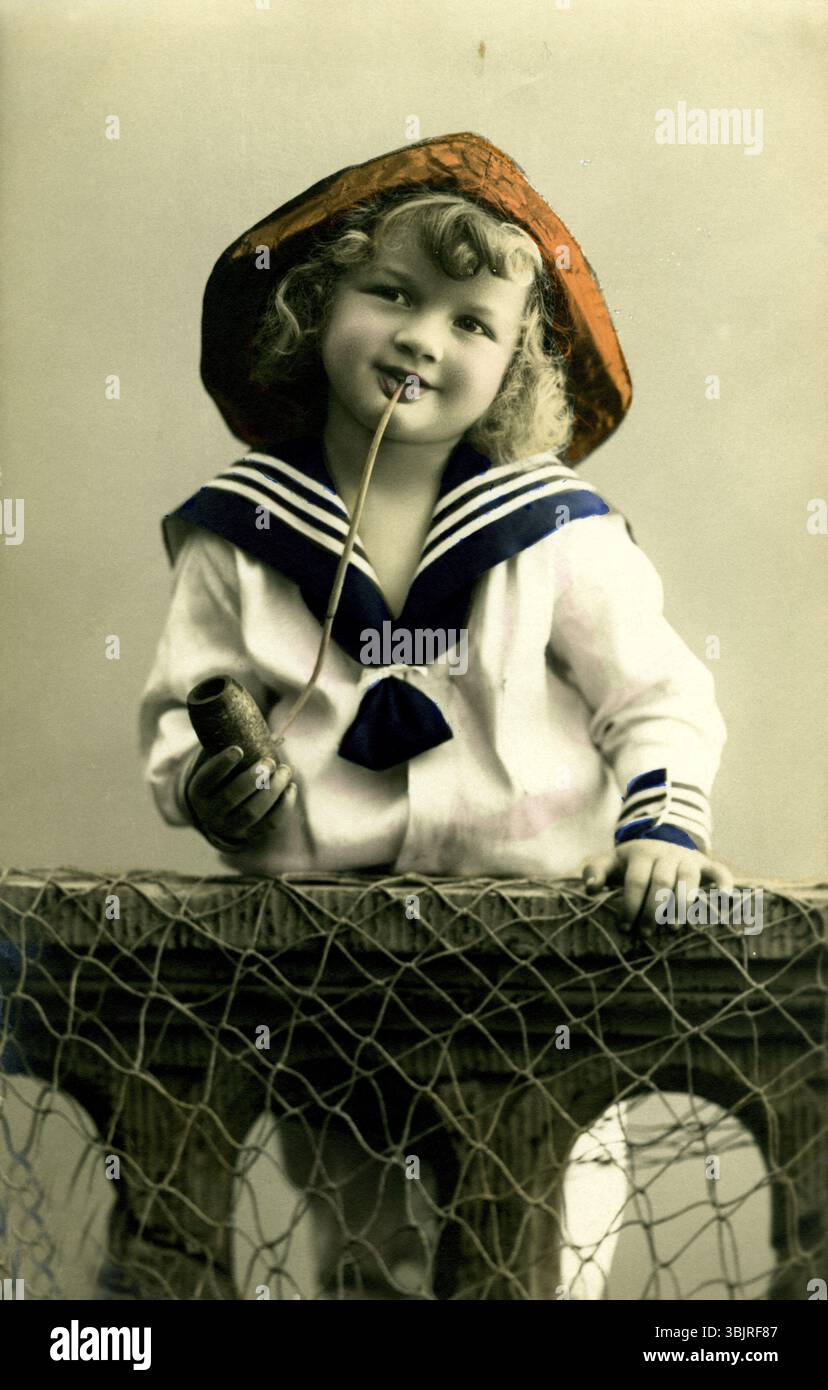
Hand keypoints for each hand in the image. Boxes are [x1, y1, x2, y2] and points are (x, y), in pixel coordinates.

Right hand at [185, 744, 296, 848]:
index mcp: (198, 792)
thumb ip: (227, 743)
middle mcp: (209, 813)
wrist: (221, 811)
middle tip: (269, 761)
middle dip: (253, 777)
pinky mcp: (250, 835)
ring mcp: (230, 827)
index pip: (207, 779)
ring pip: (252, 812)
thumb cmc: (223, 775)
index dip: (222, 764)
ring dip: (272, 790)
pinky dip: (283, 805)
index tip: (238, 749)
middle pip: (231, 797)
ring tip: (285, 770)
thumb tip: (261, 726)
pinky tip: (291, 787)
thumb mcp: (218, 760)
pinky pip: (269, 823)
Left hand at [580, 840, 734, 924]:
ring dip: (683, 903)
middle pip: (661, 882)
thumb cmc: (632, 861)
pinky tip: (725, 898)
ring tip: (675, 927)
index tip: (625, 927)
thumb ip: (596, 872)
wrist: (659, 837)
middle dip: (653, 910)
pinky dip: (724, 882)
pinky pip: (718, 869)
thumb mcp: (611, 861)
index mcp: (641, 854)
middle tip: (647, 934)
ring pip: (688, 878)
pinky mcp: (704, 863)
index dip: (629, 905)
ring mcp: (687, 858)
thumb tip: (590, 889)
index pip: (635, 880)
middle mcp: (666, 854)